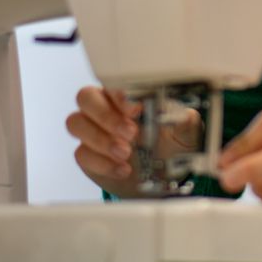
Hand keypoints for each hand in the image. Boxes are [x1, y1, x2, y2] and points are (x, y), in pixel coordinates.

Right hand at [65, 86, 201, 196]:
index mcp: (127, 96)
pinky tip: (123, 170)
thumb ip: (185, 122)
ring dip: (100, 139)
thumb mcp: (184, 134)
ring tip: (125, 154)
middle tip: (131, 134)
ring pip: (75, 123)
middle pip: (85, 97)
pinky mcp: (87, 155)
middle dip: (106, 116)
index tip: (136, 109)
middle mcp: (105, 108)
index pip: (112, 83)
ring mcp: (93, 131)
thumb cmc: (170, 145)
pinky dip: (102, 163)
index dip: (119, 94)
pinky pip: (81, 153)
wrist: (161, 177)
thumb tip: (185, 115)